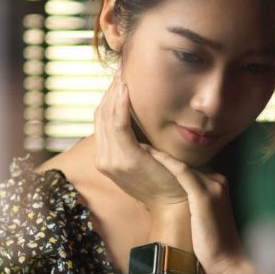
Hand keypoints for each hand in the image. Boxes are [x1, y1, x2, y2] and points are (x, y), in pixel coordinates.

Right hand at [93, 77, 185, 212]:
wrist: (175, 204)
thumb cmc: (165, 180)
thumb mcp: (144, 159)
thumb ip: (135, 142)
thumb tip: (137, 118)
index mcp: (106, 159)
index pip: (101, 121)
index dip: (108, 98)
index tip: (119, 79)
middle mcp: (103, 160)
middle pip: (100, 115)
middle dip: (109, 91)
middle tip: (121, 70)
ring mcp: (112, 161)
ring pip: (106, 117)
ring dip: (114, 93)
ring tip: (123, 74)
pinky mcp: (126, 158)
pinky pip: (118, 125)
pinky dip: (120, 105)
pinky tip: (125, 89)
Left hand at [146, 147, 246, 273]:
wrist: (227, 261)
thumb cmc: (209, 246)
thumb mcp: (199, 219)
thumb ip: (188, 205)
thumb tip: (164, 201)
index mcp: (216, 184)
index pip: (187, 167)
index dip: (165, 160)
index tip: (144, 153)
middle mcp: (216, 180)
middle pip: (184, 162)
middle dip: (160, 155)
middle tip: (137, 143)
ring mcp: (212, 186)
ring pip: (181, 163)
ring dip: (158, 154)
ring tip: (138, 143)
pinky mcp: (204, 194)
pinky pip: (181, 171)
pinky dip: (164, 161)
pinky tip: (148, 153)